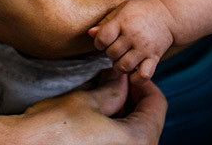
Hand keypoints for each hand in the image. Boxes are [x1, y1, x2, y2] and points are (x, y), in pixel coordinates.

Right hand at [16, 71, 166, 143]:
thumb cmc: (54, 126)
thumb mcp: (88, 100)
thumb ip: (114, 88)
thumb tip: (121, 77)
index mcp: (139, 141)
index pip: (157, 106)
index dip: (144, 84)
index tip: (129, 74)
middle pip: (147, 122)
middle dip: (133, 100)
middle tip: (115, 82)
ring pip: (134, 135)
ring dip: (124, 115)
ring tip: (103, 98)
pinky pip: (119, 144)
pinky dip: (113, 130)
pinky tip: (96, 118)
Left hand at [89, 0, 174, 81]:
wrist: (168, 15)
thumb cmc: (141, 11)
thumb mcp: (122, 9)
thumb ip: (106, 22)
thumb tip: (90, 33)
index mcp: (123, 21)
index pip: (103, 38)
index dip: (99, 42)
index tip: (104, 41)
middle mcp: (133, 36)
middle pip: (112, 54)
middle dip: (110, 53)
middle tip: (116, 48)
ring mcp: (145, 48)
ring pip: (124, 66)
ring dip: (119, 66)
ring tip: (123, 59)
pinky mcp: (155, 58)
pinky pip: (143, 76)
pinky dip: (136, 78)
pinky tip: (134, 70)